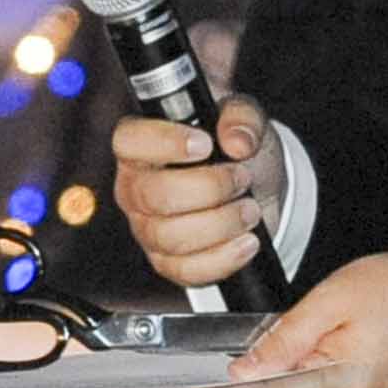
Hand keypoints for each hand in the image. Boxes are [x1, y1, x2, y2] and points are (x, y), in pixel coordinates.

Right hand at [110, 91, 283, 290]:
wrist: (257, 190)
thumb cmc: (238, 150)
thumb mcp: (246, 119)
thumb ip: (242, 117)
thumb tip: (237, 141)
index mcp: (141, 144)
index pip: (129, 141)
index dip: (163, 142)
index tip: (204, 144)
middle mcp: (135, 187)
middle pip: (155, 196)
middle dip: (210, 188)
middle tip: (242, 178)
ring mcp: (146, 228)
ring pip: (172, 237)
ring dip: (222, 223)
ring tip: (250, 208)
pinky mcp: (166, 262)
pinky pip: (186, 270)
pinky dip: (224, 257)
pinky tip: (247, 240)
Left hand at [207, 247, 387, 387]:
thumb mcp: (336, 298)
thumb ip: (286, 336)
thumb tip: (243, 369)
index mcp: (344, 385)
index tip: (187, 382)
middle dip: (243, 378)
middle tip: (210, 349)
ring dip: (271, 372)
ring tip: (262, 337)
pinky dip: (296, 372)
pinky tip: (292, 347)